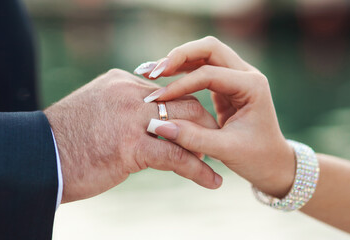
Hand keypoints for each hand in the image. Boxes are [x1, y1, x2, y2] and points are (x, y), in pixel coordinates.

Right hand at [44, 69, 221, 202]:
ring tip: (214, 160)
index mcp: (121, 83)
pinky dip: (198, 170)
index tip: (194, 125)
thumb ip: (123, 109)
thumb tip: (148, 120)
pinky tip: (212, 181)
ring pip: (186, 126)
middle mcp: (129, 95)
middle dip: (202, 123)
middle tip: (210, 141)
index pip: (167, 92)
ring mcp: (131, 119)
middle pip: (184, 103)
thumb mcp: (97, 111)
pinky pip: (177, 157)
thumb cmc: (67, 138)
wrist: (39, 157)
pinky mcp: (131, 146)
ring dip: (204, 145)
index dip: (185, 110)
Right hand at [137, 37, 295, 197]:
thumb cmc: (255, 157)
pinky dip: (182, 71)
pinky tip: (164, 77)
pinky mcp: (226, 85)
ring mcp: (236, 77)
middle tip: (154, 72)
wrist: (271, 162)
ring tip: (152, 72)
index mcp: (252, 87)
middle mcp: (246, 75)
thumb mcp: (225, 150)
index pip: (209, 74)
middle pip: (209, 48)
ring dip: (178, 60)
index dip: (181, 85)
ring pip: (204, 54)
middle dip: (179, 56)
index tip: (158, 100)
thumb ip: (192, 138)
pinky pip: (202, 68)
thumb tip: (158, 127)